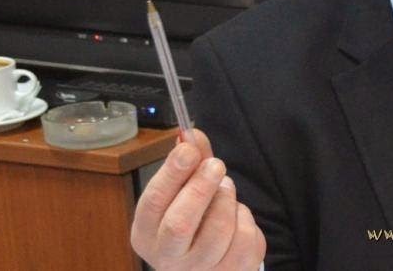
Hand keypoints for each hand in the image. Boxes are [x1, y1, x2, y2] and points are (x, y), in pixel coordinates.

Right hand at [131, 129, 265, 269]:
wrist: (209, 262)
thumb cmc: (193, 220)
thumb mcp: (183, 192)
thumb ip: (189, 163)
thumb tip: (191, 134)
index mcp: (147, 233)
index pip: (152, 203)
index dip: (171, 174)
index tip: (188, 149)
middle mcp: (167, 257)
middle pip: (179, 224)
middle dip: (200, 188)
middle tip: (216, 165)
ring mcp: (199, 268)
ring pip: (218, 230)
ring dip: (227, 201)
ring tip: (225, 190)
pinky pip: (244, 238)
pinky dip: (245, 219)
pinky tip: (237, 218)